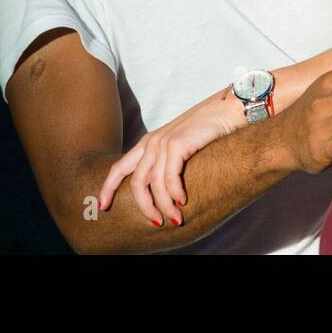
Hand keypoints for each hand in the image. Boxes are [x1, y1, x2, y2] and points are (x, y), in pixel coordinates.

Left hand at [95, 87, 237, 227]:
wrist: (228, 110)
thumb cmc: (208, 132)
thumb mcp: (180, 147)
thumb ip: (167, 164)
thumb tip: (162, 193)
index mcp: (148, 143)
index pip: (118, 168)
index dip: (107, 189)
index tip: (103, 207)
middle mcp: (151, 142)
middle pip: (136, 182)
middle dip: (145, 207)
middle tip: (157, 222)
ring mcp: (163, 142)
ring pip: (154, 184)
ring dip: (165, 206)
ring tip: (176, 218)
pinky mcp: (177, 144)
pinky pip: (170, 177)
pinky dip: (175, 193)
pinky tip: (184, 200)